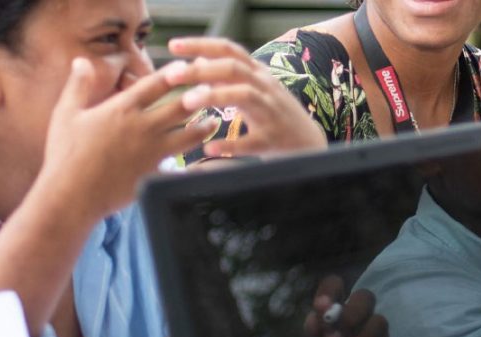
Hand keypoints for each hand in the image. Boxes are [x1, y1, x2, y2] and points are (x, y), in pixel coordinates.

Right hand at [35, 58, 213, 223]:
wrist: (73, 193)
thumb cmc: (66, 153)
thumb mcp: (66, 114)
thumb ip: (78, 86)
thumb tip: (81, 61)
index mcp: (122, 108)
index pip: (154, 84)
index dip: (173, 73)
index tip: (187, 67)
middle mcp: (142, 126)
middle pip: (180, 107)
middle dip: (199, 96)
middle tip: (212, 89)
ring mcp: (152, 151)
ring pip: (189, 134)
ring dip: (203, 126)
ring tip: (213, 122)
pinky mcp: (156, 172)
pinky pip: (184, 166)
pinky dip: (197, 162)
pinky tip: (206, 159)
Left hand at [164, 37, 326, 157]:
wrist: (310, 144)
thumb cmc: (275, 115)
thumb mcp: (253, 90)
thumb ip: (227, 77)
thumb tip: (198, 60)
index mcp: (258, 74)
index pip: (229, 50)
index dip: (201, 44)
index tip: (173, 46)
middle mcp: (266, 88)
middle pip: (233, 68)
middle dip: (200, 70)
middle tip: (171, 75)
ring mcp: (272, 113)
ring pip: (244, 95)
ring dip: (214, 96)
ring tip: (187, 102)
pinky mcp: (273, 140)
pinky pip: (251, 141)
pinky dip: (230, 145)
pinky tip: (209, 149)